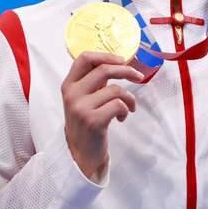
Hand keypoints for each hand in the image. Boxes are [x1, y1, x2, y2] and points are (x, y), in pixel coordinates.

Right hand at [62, 51, 143, 181]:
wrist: (80, 153)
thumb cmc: (86, 122)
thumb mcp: (83, 98)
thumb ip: (93, 82)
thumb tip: (116, 63)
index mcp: (68, 84)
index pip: (84, 58)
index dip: (106, 56)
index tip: (122, 60)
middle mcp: (71, 93)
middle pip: (103, 69)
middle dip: (126, 71)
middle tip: (138, 77)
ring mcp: (80, 107)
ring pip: (115, 90)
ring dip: (129, 98)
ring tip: (129, 108)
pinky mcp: (92, 120)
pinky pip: (118, 105)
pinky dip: (126, 110)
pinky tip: (121, 118)